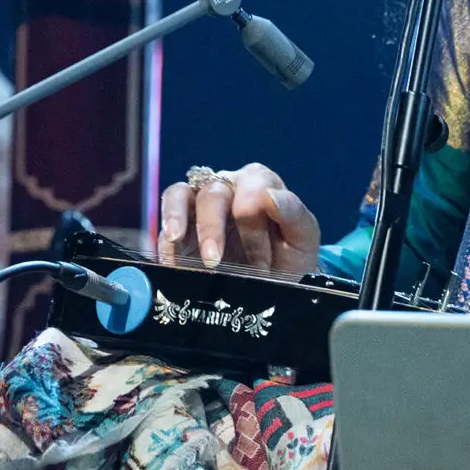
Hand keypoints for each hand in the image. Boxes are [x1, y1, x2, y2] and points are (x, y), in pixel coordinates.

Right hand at [159, 163, 319, 275]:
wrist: (276, 289)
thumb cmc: (291, 257)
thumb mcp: (303, 239)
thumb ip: (294, 213)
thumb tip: (271, 196)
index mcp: (259, 185)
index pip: (251, 180)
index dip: (251, 204)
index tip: (251, 224)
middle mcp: (228, 191)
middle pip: (212, 192)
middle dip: (213, 225)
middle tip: (214, 259)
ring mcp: (201, 211)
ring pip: (179, 195)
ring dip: (177, 217)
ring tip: (176, 239)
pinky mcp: (182, 236)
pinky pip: (165, 229)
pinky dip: (166, 244)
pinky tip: (173, 264)